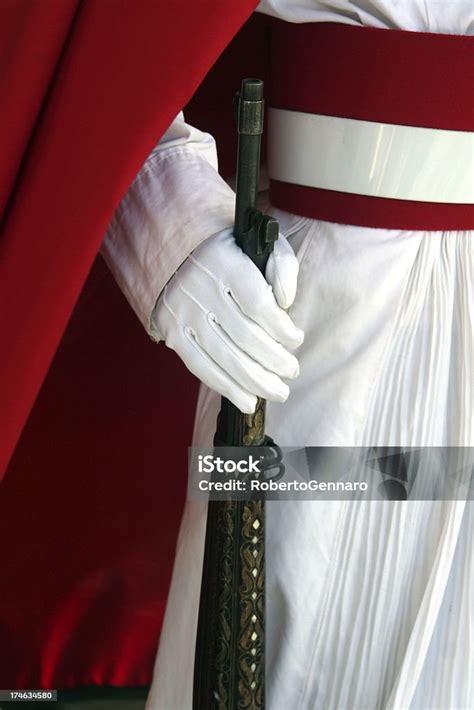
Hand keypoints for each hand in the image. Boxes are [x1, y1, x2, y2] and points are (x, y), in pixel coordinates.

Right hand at [153, 228, 303, 412]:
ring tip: (278, 392)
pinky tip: (247, 400)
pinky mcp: (173, 333)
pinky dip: (226, 387)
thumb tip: (286, 301)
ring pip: (223, 356)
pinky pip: (201, 367)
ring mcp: (185, 313)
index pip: (258, 303)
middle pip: (244, 335)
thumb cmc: (228, 253)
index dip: (281, 328)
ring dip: (255, 381)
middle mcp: (201, 289)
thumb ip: (281, 266)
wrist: (174, 252)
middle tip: (292, 371)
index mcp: (225, 263)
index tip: (296, 339)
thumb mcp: (258, 246)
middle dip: (274, 360)